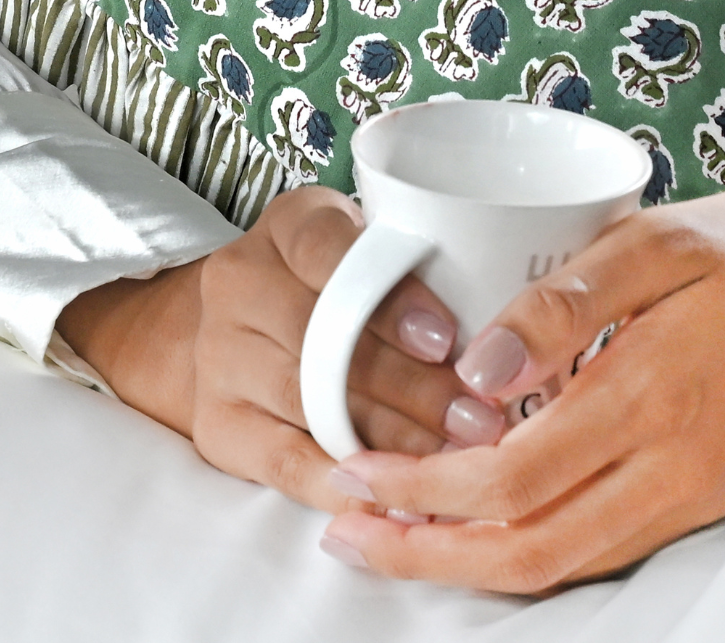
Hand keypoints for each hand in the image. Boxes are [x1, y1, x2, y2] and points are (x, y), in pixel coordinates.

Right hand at [57, 185, 503, 510]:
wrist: (239, 330)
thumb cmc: (336, 287)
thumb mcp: (370, 251)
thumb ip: (419, 272)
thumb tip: (506, 332)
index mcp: (289, 225)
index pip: (331, 248)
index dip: (390, 297)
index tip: (446, 340)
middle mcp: (240, 281)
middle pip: (325, 338)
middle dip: (411, 387)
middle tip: (478, 421)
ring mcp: (220, 354)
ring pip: (310, 402)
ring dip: (391, 441)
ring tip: (454, 462)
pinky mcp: (218, 423)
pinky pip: (285, 463)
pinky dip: (346, 485)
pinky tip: (399, 500)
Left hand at [318, 177, 724, 592]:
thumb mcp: (659, 241)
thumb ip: (564, 306)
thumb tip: (476, 374)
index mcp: (650, 401)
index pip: (509, 478)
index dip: (420, 489)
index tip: (348, 470)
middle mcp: (671, 473)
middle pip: (525, 551)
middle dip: (424, 553)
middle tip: (341, 532)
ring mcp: (693, 495)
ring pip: (562, 562)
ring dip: (468, 561)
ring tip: (392, 537)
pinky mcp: (705, 495)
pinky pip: (600, 545)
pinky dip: (527, 544)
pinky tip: (481, 516)